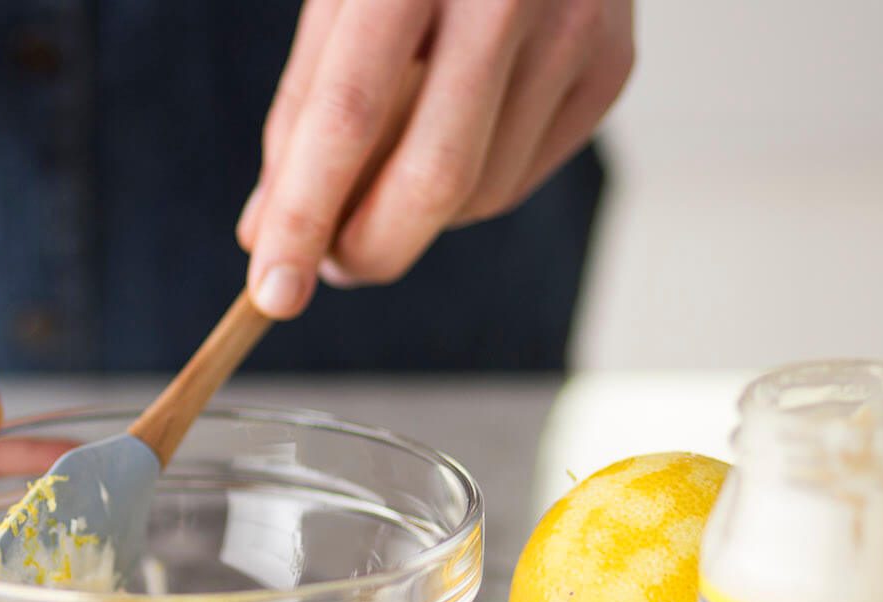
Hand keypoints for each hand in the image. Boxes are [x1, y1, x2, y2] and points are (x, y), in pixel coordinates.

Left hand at [237, 0, 633, 316]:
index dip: (304, 217)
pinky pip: (522, 176)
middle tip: (328, 266)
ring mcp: (578, 28)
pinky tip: (450, 136)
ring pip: (479, 193)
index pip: (347, 119)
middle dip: (367, 248)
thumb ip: (303, 107)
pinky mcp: (614, 64)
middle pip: (432, 178)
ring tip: (385, 170)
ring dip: (414, 216)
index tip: (273, 293)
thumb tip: (268, 229)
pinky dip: (470, 189)